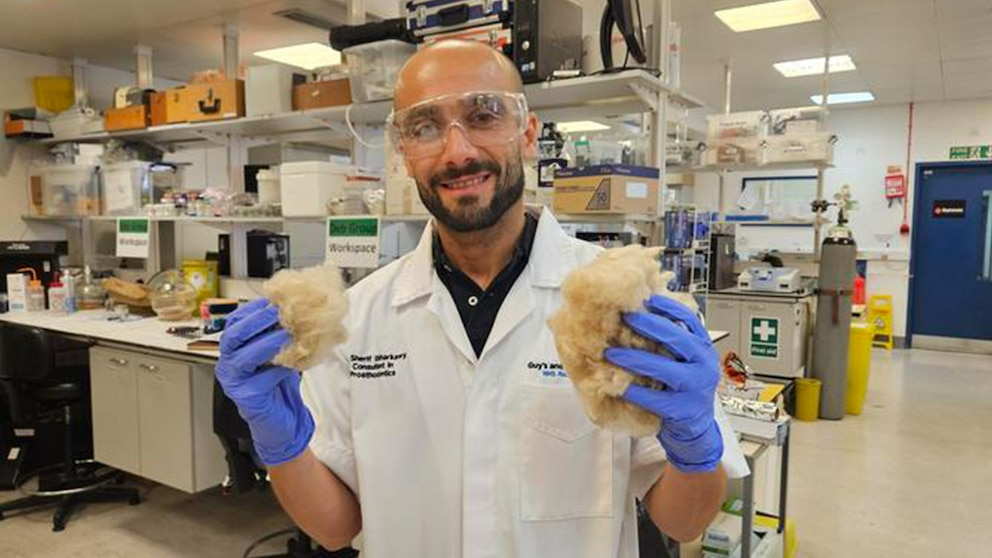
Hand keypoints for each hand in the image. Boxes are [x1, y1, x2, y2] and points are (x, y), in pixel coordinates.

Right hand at [216, 298, 313, 465]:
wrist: (282, 421)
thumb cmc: (278, 386)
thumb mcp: (278, 353)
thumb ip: (278, 334)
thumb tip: (295, 309)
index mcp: (232, 350)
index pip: (235, 322)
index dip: (253, 309)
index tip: (275, 299)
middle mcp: (228, 365)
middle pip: (233, 336)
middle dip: (256, 321)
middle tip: (279, 312)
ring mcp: (234, 382)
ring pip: (243, 357)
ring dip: (267, 342)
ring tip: (287, 333)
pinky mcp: (246, 398)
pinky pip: (262, 379)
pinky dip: (280, 368)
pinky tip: (294, 363)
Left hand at [604, 295, 722, 472]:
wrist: (696, 430)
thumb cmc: (683, 391)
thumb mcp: (683, 363)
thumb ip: (669, 344)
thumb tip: (638, 314)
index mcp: (703, 349)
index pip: (690, 320)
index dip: (668, 307)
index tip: (647, 298)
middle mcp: (704, 365)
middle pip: (677, 339)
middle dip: (649, 326)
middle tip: (625, 318)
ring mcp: (696, 388)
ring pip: (664, 368)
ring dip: (635, 359)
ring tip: (612, 353)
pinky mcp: (684, 410)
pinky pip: (655, 398)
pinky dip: (635, 391)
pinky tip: (619, 385)